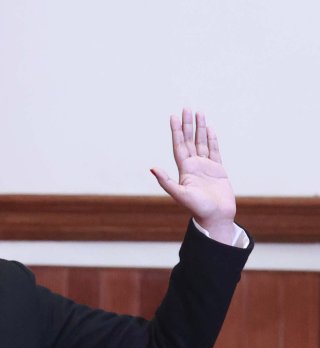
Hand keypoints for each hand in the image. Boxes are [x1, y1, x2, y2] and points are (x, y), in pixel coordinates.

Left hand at [150, 109, 236, 239]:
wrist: (216, 217)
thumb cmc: (198, 208)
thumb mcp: (179, 194)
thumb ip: (166, 181)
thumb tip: (152, 168)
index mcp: (184, 170)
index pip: (179, 145)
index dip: (176, 131)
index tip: (174, 116)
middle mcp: (193, 166)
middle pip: (190, 140)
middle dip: (188, 124)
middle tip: (187, 107)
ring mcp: (206, 167)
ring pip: (202, 142)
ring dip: (200, 128)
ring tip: (199, 113)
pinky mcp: (218, 170)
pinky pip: (215, 150)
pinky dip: (212, 139)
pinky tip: (210, 129)